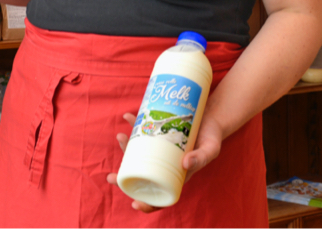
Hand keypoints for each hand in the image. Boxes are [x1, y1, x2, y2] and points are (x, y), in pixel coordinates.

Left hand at [106, 112, 224, 212]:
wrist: (210, 118)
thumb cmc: (211, 138)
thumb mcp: (211, 149)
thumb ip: (202, 157)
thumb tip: (185, 163)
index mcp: (177, 177)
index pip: (161, 197)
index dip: (147, 204)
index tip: (134, 203)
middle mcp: (164, 166)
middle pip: (142, 176)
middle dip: (124, 178)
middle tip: (110, 177)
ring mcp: (159, 151)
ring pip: (137, 155)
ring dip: (125, 148)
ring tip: (120, 137)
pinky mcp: (156, 134)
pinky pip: (142, 133)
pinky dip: (134, 125)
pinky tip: (128, 117)